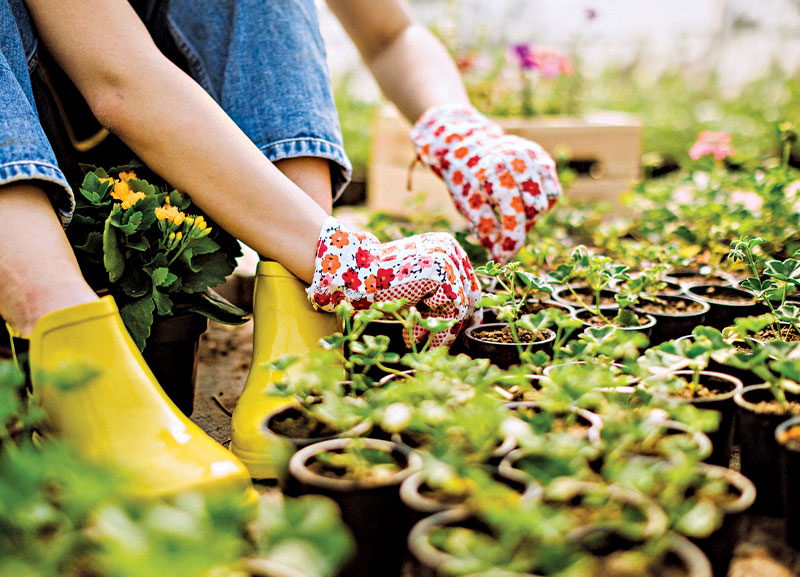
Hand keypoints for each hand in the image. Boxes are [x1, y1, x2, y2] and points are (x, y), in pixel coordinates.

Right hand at [307, 217, 479, 347]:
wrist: (357, 275)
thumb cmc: (384, 285)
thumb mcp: (418, 291)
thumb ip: (441, 299)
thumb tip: (470, 321)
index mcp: (447, 248)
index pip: (470, 284)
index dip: (468, 312)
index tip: (458, 332)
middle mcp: (450, 249)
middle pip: (470, 295)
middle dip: (454, 324)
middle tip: (437, 344)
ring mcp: (446, 257)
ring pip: (461, 304)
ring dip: (440, 328)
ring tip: (416, 339)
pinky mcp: (438, 270)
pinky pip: (451, 306)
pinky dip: (432, 323)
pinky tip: (411, 329)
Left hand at [410, 105, 561, 262]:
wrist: (468, 144)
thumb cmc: (465, 178)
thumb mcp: (466, 202)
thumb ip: (484, 227)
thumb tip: (498, 257)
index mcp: (494, 172)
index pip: (513, 214)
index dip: (510, 241)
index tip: (503, 258)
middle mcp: (517, 160)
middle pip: (534, 209)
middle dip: (521, 226)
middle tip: (504, 231)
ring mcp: (533, 157)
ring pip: (546, 201)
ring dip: (532, 216)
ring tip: (513, 215)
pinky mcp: (542, 158)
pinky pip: (552, 191)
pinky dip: (541, 203)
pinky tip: (523, 204)